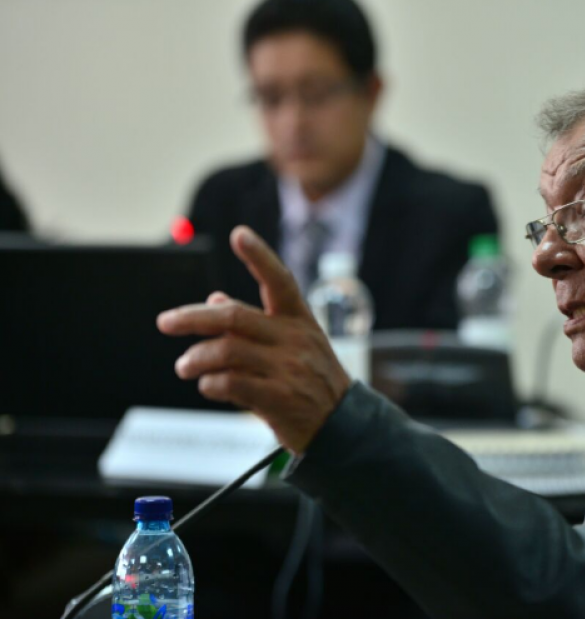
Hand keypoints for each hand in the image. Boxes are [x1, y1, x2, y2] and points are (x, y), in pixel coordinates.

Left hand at [157, 226, 350, 453]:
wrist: (341, 425)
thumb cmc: (313, 381)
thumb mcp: (294, 345)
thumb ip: (255, 323)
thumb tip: (215, 299)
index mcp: (300, 320)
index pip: (280, 280)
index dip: (260, 256)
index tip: (239, 234)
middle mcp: (295, 339)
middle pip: (233, 317)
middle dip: (192, 317)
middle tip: (165, 322)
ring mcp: (288, 369)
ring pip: (226, 351)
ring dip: (196, 358)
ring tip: (184, 367)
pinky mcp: (279, 398)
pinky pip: (231, 383)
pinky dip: (210, 383)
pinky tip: (208, 386)